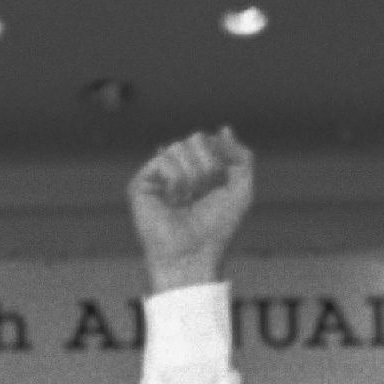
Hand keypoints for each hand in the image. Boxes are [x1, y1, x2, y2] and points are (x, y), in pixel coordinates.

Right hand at [129, 128, 254, 292]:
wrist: (194, 255)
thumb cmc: (217, 228)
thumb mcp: (242, 189)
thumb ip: (241, 156)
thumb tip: (223, 129)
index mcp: (199, 168)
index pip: (210, 140)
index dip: (220, 161)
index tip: (218, 189)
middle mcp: (177, 169)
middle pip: (195, 138)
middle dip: (207, 166)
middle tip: (202, 194)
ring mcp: (158, 175)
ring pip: (178, 146)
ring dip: (192, 176)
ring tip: (187, 200)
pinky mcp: (141, 183)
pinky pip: (163, 159)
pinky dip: (176, 181)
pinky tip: (173, 201)